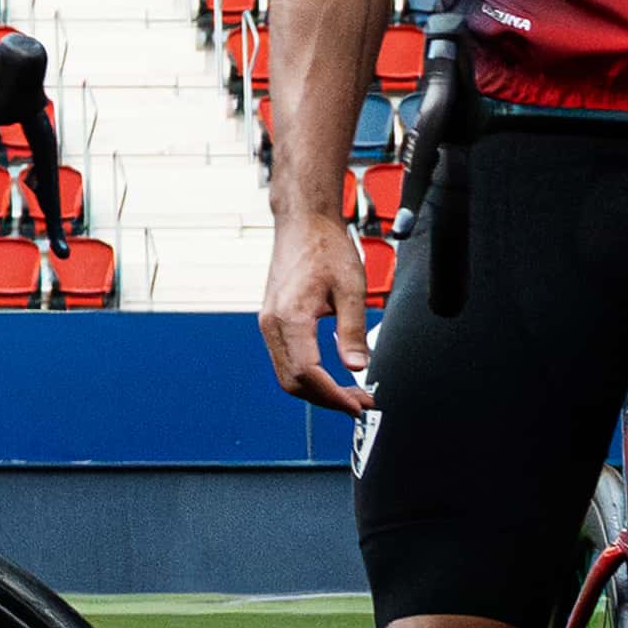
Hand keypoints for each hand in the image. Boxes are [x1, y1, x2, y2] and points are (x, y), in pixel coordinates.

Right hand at [264, 206, 373, 412]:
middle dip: (326, 399)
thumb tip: (358, 367)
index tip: (357, 404)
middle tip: (359, 403)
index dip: (334, 395)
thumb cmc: (325, 247)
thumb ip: (353, 330)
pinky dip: (307, 376)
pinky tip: (331, 375)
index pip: (307, 372)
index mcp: (290, 316)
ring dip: (317, 390)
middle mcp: (271, 323)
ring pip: (286, 375)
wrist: (303, 223)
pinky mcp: (272, 321)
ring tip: (349, 393)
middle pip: (293, 381)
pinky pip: (285, 360)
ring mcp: (268, 323)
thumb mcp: (351, 288)